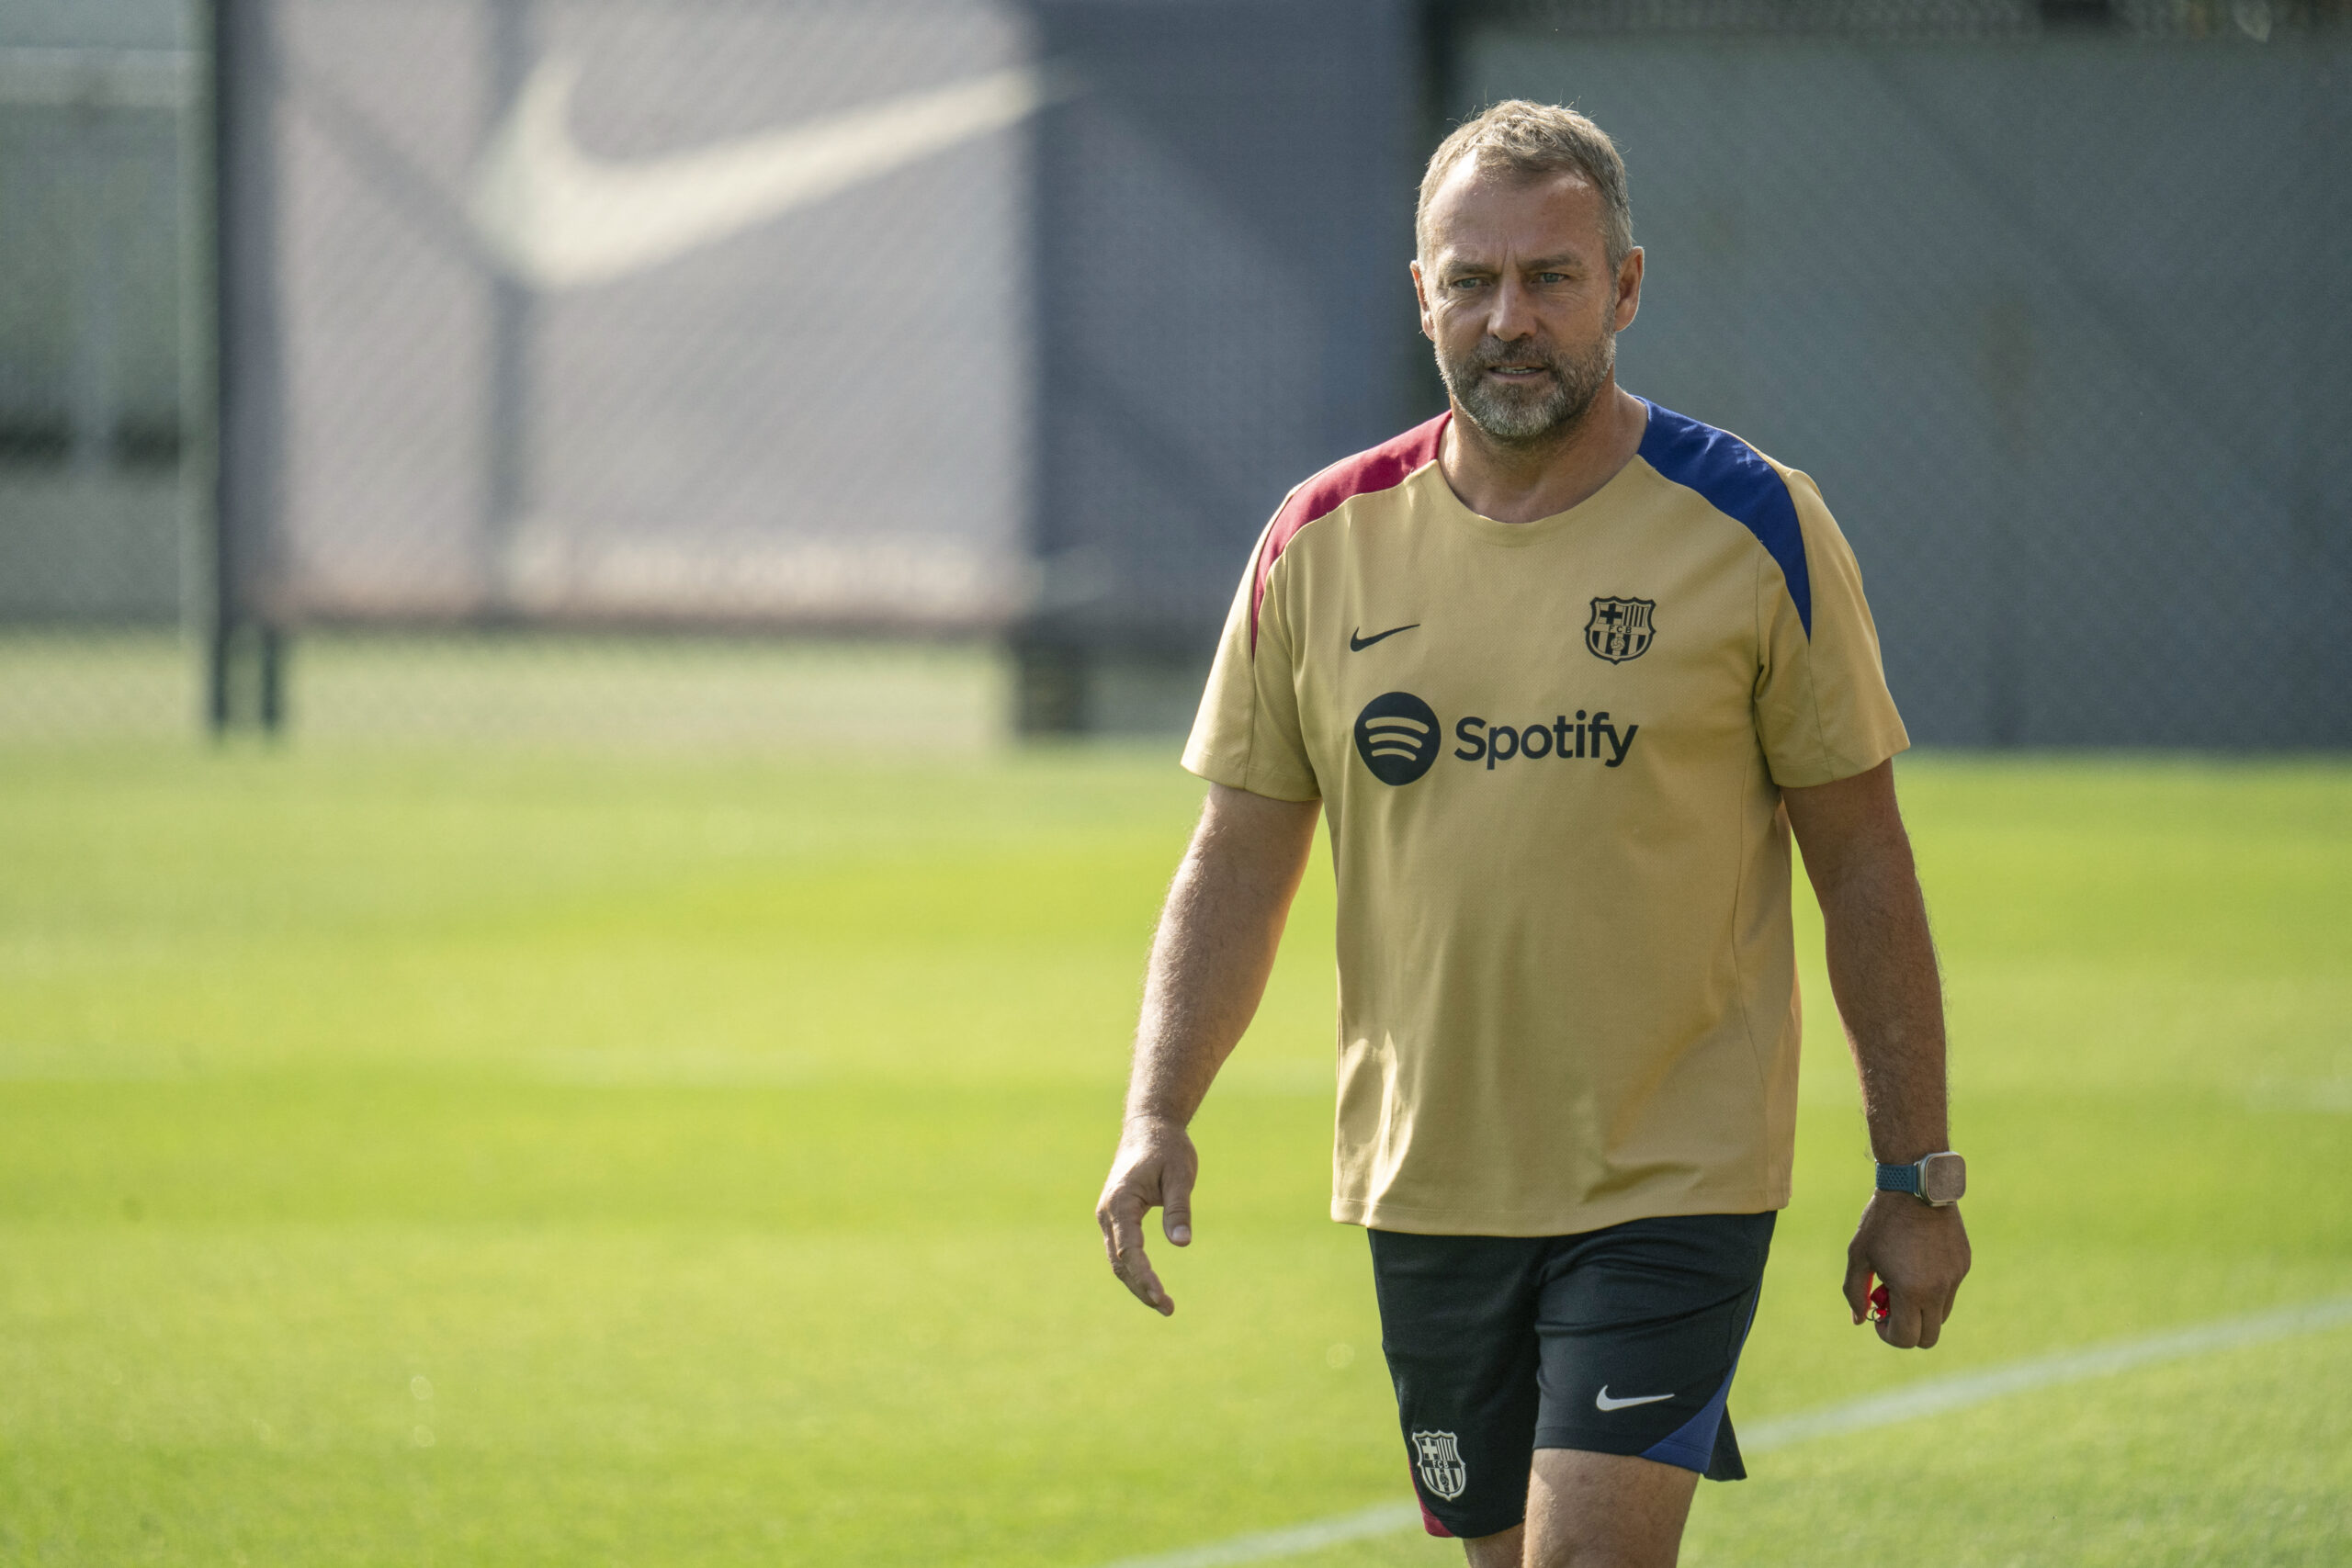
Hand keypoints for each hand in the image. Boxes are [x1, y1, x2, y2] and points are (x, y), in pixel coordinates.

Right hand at [1095, 1114, 1197, 1315]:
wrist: (1149, 1127)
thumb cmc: (1167, 1149)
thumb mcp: (1180, 1175)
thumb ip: (1178, 1209)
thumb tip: (1182, 1243)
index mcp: (1120, 1202)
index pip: (1129, 1250)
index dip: (1144, 1277)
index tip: (1161, 1297)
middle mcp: (1108, 1213)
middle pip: (1119, 1263)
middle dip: (1141, 1288)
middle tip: (1168, 1308)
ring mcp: (1109, 1217)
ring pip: (1118, 1260)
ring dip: (1138, 1284)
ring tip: (1164, 1304)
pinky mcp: (1116, 1218)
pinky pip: (1122, 1251)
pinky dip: (1135, 1271)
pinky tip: (1151, 1285)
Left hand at [1843, 1193, 1969, 1347]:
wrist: (1915, 1187)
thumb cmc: (1881, 1221)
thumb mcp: (1859, 1255)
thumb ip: (1855, 1292)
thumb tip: (1859, 1320)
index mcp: (1912, 1291)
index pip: (1906, 1338)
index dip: (1888, 1335)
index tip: (1879, 1318)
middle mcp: (1939, 1290)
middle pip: (1929, 1337)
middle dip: (1908, 1330)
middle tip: (1891, 1305)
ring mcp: (1955, 1278)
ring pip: (1941, 1315)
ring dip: (1922, 1308)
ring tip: (1903, 1278)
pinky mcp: (1964, 1264)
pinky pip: (1950, 1290)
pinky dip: (1934, 1288)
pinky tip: (1918, 1260)